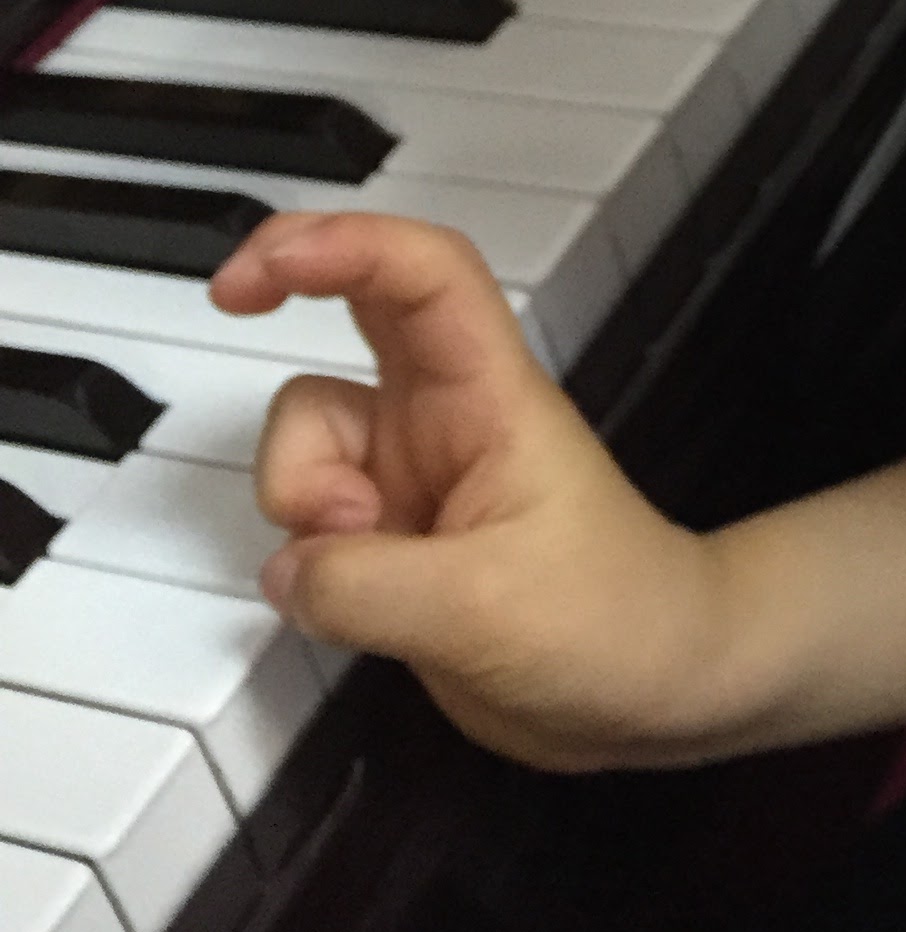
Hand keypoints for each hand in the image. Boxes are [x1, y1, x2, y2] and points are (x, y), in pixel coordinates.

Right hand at [212, 212, 733, 770]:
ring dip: (298, 490)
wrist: (649, 686)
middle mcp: (444, 415)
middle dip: (291, 279)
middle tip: (231, 295)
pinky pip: (310, 518)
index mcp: (489, 394)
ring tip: (355, 564)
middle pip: (360, 306)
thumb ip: (365, 584)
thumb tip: (286, 567)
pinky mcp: (391, 538)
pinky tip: (344, 601)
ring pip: (312, 434)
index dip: (347, 245)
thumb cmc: (608, 618)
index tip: (265, 269)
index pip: (425, 277)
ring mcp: (413, 473)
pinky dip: (301, 552)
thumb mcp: (482, 606)